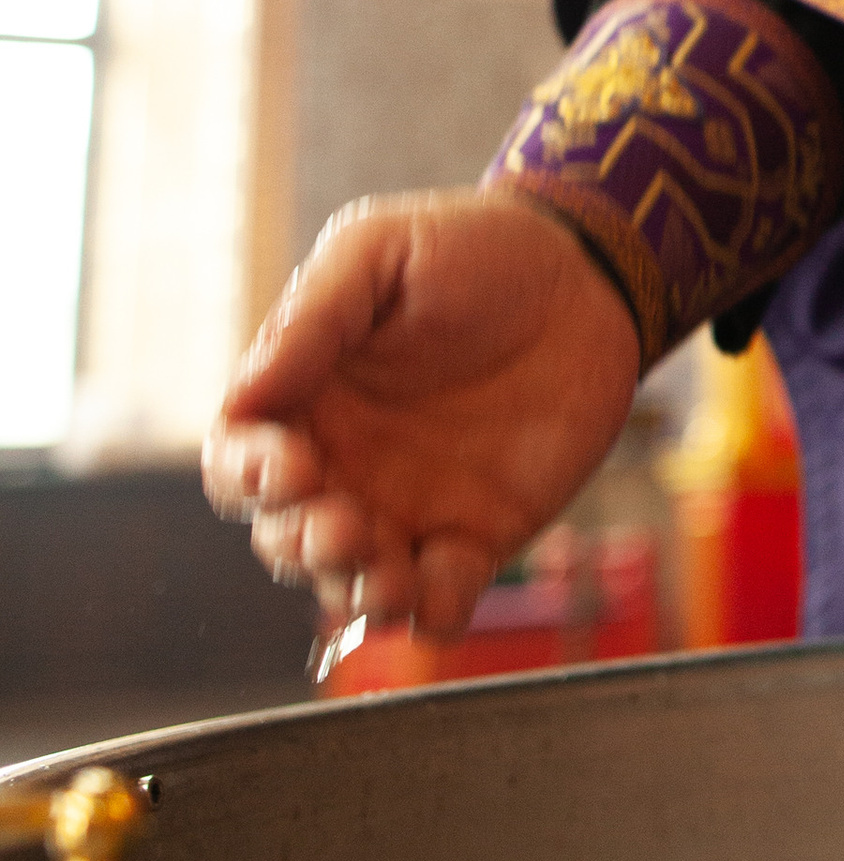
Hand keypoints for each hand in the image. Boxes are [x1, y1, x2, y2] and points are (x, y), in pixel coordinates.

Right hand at [201, 193, 640, 637]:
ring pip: (352, 581)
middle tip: (343, 525)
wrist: (588, 274)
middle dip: (302, 545)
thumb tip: (247, 393)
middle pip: (286, 537)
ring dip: (356, 591)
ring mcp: (408, 507)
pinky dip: (434, 613)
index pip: (239, 462)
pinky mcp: (478, 534)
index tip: (287, 466)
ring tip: (386, 575)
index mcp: (305, 400)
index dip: (246, 477)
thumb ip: (312, 316)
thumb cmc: (473, 248)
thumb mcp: (379, 250)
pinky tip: (443, 591)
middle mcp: (344, 464)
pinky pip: (441, 598)